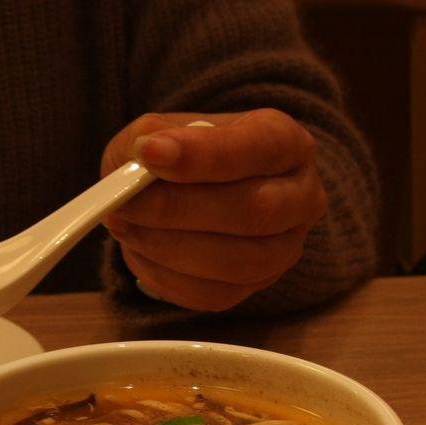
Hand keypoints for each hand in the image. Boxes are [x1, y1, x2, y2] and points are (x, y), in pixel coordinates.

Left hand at [101, 109, 327, 311]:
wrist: (197, 194)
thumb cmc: (185, 157)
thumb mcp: (163, 130)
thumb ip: (148, 136)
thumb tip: (142, 154)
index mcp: (285, 141)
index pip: (259, 147)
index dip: (204, 154)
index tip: (149, 153)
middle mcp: (301, 196)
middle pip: (256, 210)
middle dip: (178, 209)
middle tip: (124, 203)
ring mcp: (286, 248)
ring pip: (239, 262)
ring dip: (169, 248)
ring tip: (126, 227)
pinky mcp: (259, 286)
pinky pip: (216, 294)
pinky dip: (168, 277)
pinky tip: (141, 252)